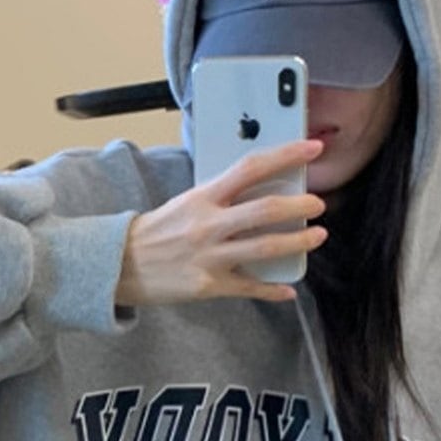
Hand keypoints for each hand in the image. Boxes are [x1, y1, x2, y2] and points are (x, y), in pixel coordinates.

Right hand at [116, 140, 326, 306]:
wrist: (121, 264)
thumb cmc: (158, 231)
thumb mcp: (187, 202)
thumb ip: (222, 196)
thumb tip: (261, 188)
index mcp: (203, 197)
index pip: (250, 168)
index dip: (285, 156)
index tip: (312, 149)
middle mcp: (208, 224)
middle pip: (264, 210)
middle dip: (299, 206)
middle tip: (319, 204)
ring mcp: (209, 257)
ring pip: (264, 248)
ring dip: (297, 243)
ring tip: (317, 237)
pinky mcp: (209, 285)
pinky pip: (249, 287)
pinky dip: (272, 291)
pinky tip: (288, 290)